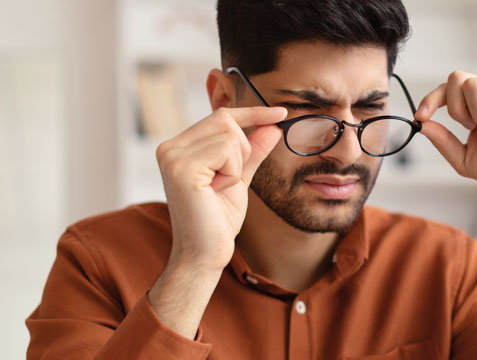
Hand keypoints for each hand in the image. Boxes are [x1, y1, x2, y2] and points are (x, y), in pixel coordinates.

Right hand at [150, 106, 285, 337]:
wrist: (206, 253)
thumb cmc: (218, 219)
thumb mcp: (240, 177)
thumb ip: (253, 150)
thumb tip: (273, 125)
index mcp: (178, 147)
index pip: (220, 116)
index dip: (253, 112)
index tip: (282, 112)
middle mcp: (169, 147)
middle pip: (226, 121)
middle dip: (242, 150)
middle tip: (228, 180)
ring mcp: (172, 156)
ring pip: (229, 135)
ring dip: (236, 165)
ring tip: (218, 188)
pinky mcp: (181, 168)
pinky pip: (226, 151)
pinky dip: (232, 172)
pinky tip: (216, 191)